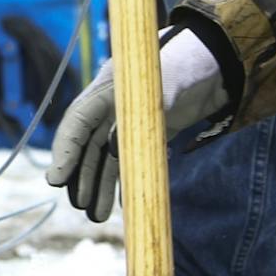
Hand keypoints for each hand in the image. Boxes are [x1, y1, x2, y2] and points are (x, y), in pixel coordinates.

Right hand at [45, 27, 227, 220]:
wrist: (219, 60)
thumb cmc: (187, 64)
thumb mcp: (163, 88)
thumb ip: (139, 117)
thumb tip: (113, 149)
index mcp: (107, 90)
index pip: (77, 122)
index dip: (64, 151)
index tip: (56, 180)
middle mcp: (113, 107)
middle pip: (89, 146)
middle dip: (81, 176)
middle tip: (80, 206)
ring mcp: (133, 121)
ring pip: (108, 157)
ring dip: (101, 185)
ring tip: (97, 215)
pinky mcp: (153, 132)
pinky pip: (133, 160)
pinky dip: (127, 181)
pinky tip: (123, 204)